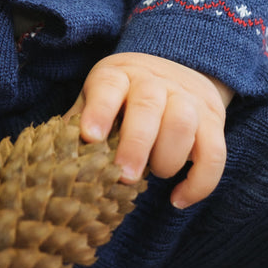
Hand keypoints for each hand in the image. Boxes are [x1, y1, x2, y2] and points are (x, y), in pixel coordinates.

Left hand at [64, 52, 231, 208]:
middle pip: (148, 107)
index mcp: (119, 74)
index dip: (99, 110)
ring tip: (153, 176)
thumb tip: (53, 159)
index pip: (109, 86)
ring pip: (183, 123)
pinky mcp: (213, 120)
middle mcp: (155, 81)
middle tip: (124, 177)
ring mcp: (187, 98)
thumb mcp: (99, 97)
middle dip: (136, 144)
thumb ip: (81, 121)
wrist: (179, 68)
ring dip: (168, 158)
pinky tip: (178, 199)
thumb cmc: (125, 95)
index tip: (89, 137)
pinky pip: (214, 153)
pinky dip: (199, 181)